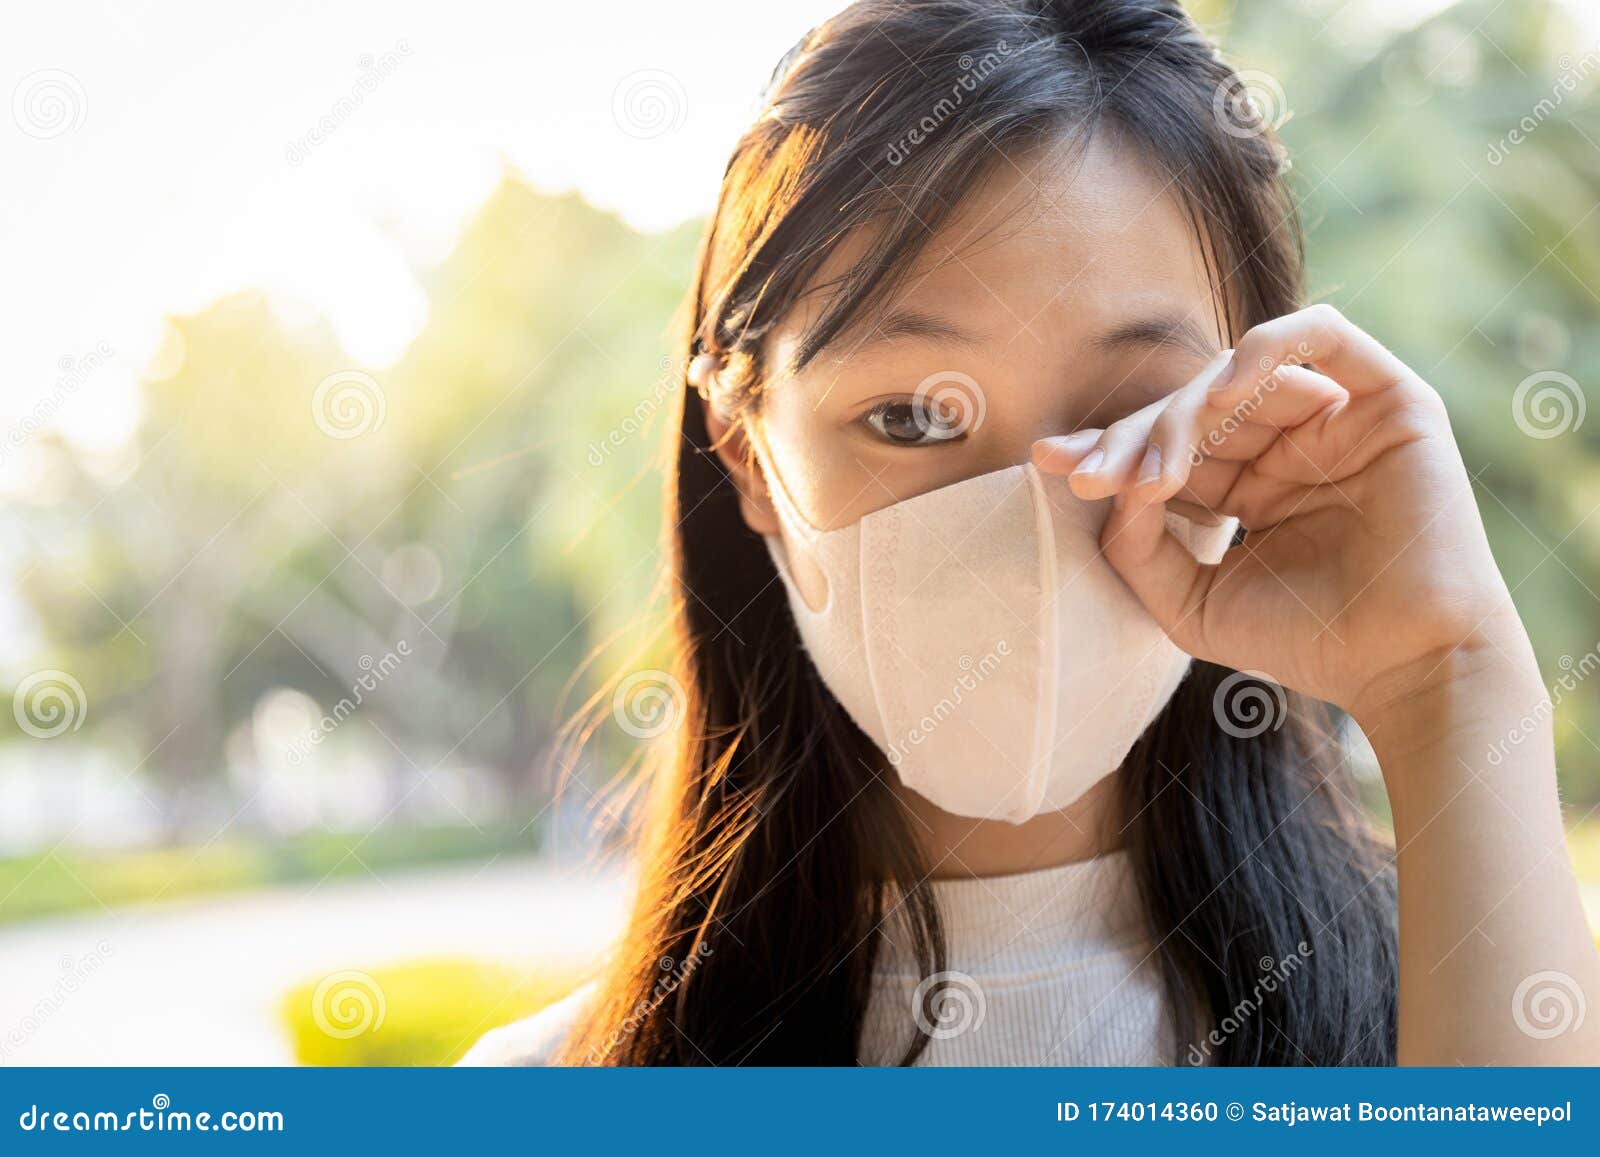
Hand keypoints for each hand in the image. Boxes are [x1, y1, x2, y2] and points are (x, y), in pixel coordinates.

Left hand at [1032, 304, 1530, 727]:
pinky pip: (1323, 336)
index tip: (1048, 462)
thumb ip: (1136, 545)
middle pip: (1191, 411)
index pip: (1165, 450)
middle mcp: (1287, 447)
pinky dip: (1266, 348)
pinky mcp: (1388, 398)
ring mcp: (1336, 420)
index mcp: (1245, 489)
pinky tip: (1223, 392)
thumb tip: (1106, 486)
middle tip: (1091, 474)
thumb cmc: (1306, 641)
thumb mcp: (1190, 602)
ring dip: (1186, 413)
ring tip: (1157, 469)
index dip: (1107, 450)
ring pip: (1240, 379)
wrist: (1406, 664)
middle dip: (1134, 437)